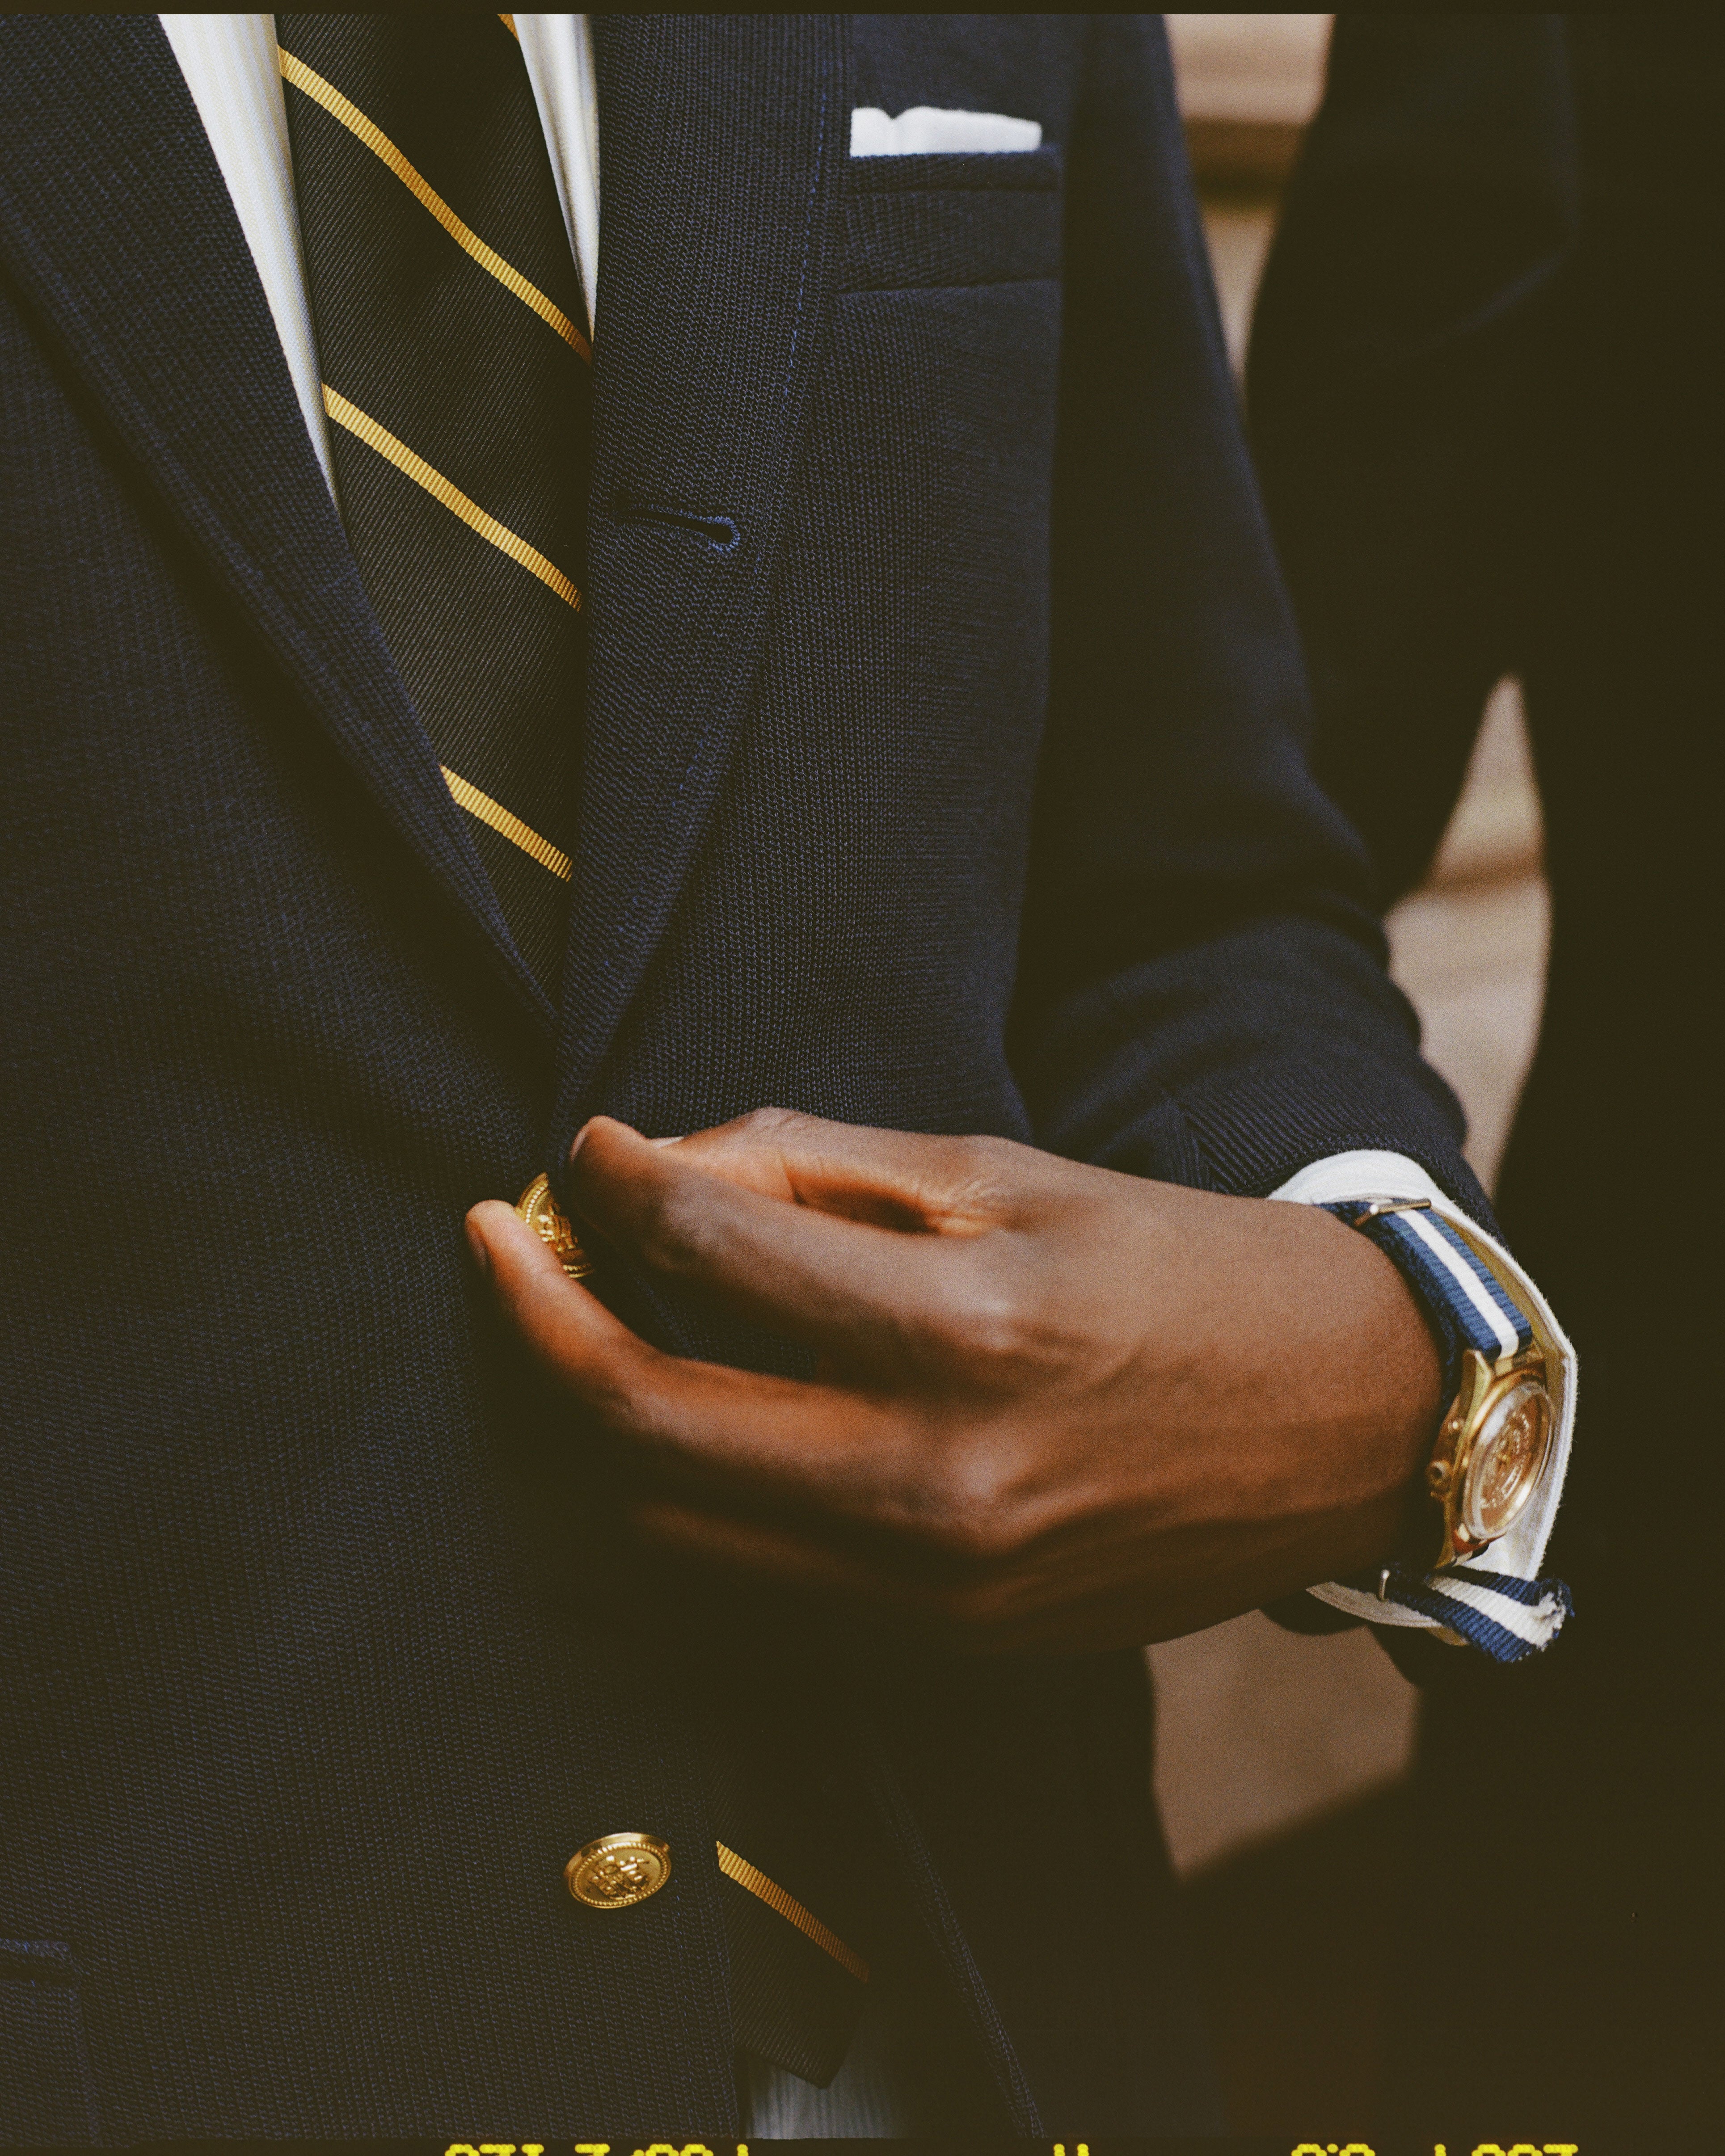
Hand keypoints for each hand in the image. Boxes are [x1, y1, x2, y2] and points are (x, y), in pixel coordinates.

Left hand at [465, 1110, 1440, 1652]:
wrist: (1344, 1420)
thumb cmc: (1182, 1264)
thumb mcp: (1008, 1174)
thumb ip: (821, 1168)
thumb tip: (661, 1167)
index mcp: (970, 1332)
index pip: (709, 1252)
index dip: (613, 1181)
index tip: (584, 1146)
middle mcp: (937, 1482)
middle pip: (642, 1417)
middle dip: (535, 1320)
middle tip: (500, 1244)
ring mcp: (936, 1587)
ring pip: (669, 1515)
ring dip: (596, 1415)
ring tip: (581, 1320)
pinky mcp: (946, 1642)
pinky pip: (752, 1574)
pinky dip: (689, 1490)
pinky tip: (688, 1411)